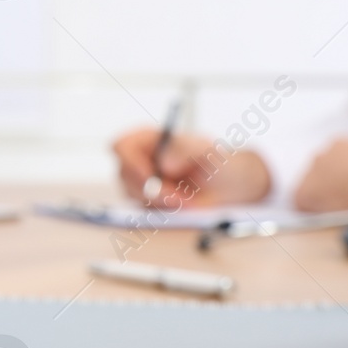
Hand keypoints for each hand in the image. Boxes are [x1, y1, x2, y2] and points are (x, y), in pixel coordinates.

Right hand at [111, 128, 270, 206]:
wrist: (225, 187)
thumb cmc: (215, 162)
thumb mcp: (206, 150)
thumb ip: (185, 150)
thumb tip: (164, 163)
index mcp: (147, 138)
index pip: (121, 146)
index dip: (129, 161)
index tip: (150, 175)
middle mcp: (138, 159)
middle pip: (124, 174)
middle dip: (150, 188)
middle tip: (177, 195)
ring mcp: (140, 182)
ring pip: (133, 194)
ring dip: (160, 199)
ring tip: (185, 197)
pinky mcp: (146, 202)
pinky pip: (143, 209)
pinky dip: (163, 209)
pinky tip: (181, 204)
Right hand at [293, 139, 347, 211]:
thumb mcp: (338, 218)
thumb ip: (320, 212)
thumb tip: (318, 208)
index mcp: (303, 194)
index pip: (300, 200)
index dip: (314, 204)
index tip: (327, 206)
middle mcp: (307, 172)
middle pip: (311, 180)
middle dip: (324, 185)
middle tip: (344, 193)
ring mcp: (322, 155)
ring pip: (324, 164)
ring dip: (334, 170)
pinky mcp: (337, 142)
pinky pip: (338, 151)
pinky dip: (346, 157)